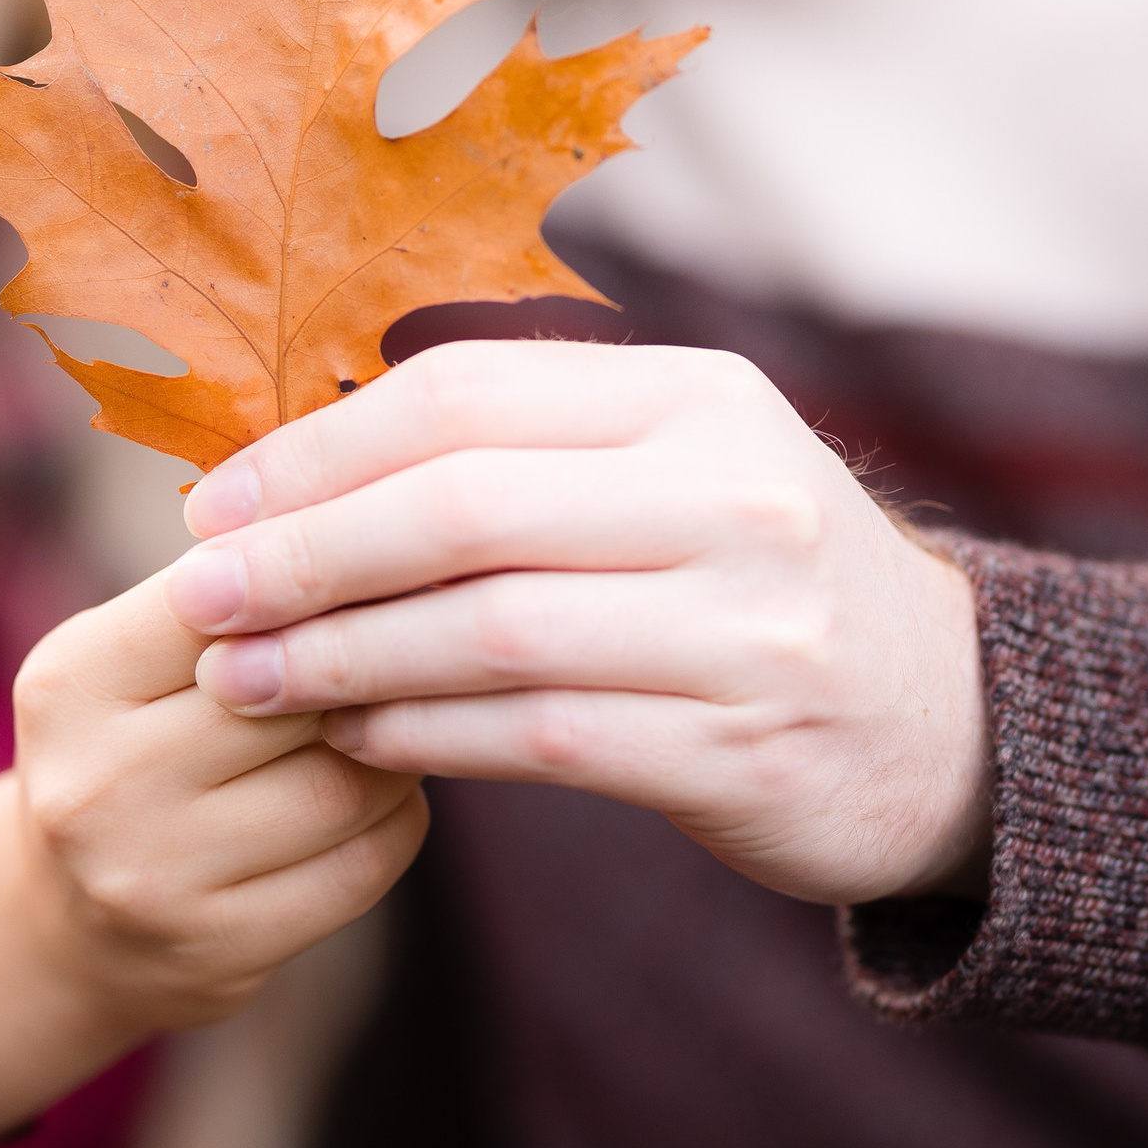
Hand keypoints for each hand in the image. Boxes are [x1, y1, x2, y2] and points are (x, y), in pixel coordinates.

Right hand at [0, 565, 427, 1136]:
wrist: (63, 931)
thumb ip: (222, 600)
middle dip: (362, 665)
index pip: (227, 596)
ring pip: (348, 780)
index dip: (313, 580)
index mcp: (70, 684)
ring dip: (392, 747)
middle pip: (299, 690)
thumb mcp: (122, 663)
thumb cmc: (124, 756)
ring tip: (383, 725)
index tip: (365, 567)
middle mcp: (97, 784)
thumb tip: (368, 526)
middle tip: (404, 643)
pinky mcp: (223, 951)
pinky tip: (373, 800)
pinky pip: (368, 861)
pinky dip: (395, 818)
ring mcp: (156, 879)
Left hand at [157, 341, 990, 910]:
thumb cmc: (756, 582)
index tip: (211, 506)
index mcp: (698, 397)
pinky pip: (538, 738)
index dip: (317, 450)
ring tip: (241, 682)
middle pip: (464, 509)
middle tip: (196, 599)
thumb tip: (296, 456)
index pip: (465, 397)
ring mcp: (747, 628)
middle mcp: (733, 497)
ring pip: (489, 631)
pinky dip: (423, 738)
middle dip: (305, 556)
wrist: (951, 723)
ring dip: (339, 660)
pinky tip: (350, 741)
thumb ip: (525, 447)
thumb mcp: (679, 467)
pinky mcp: (739, 751)